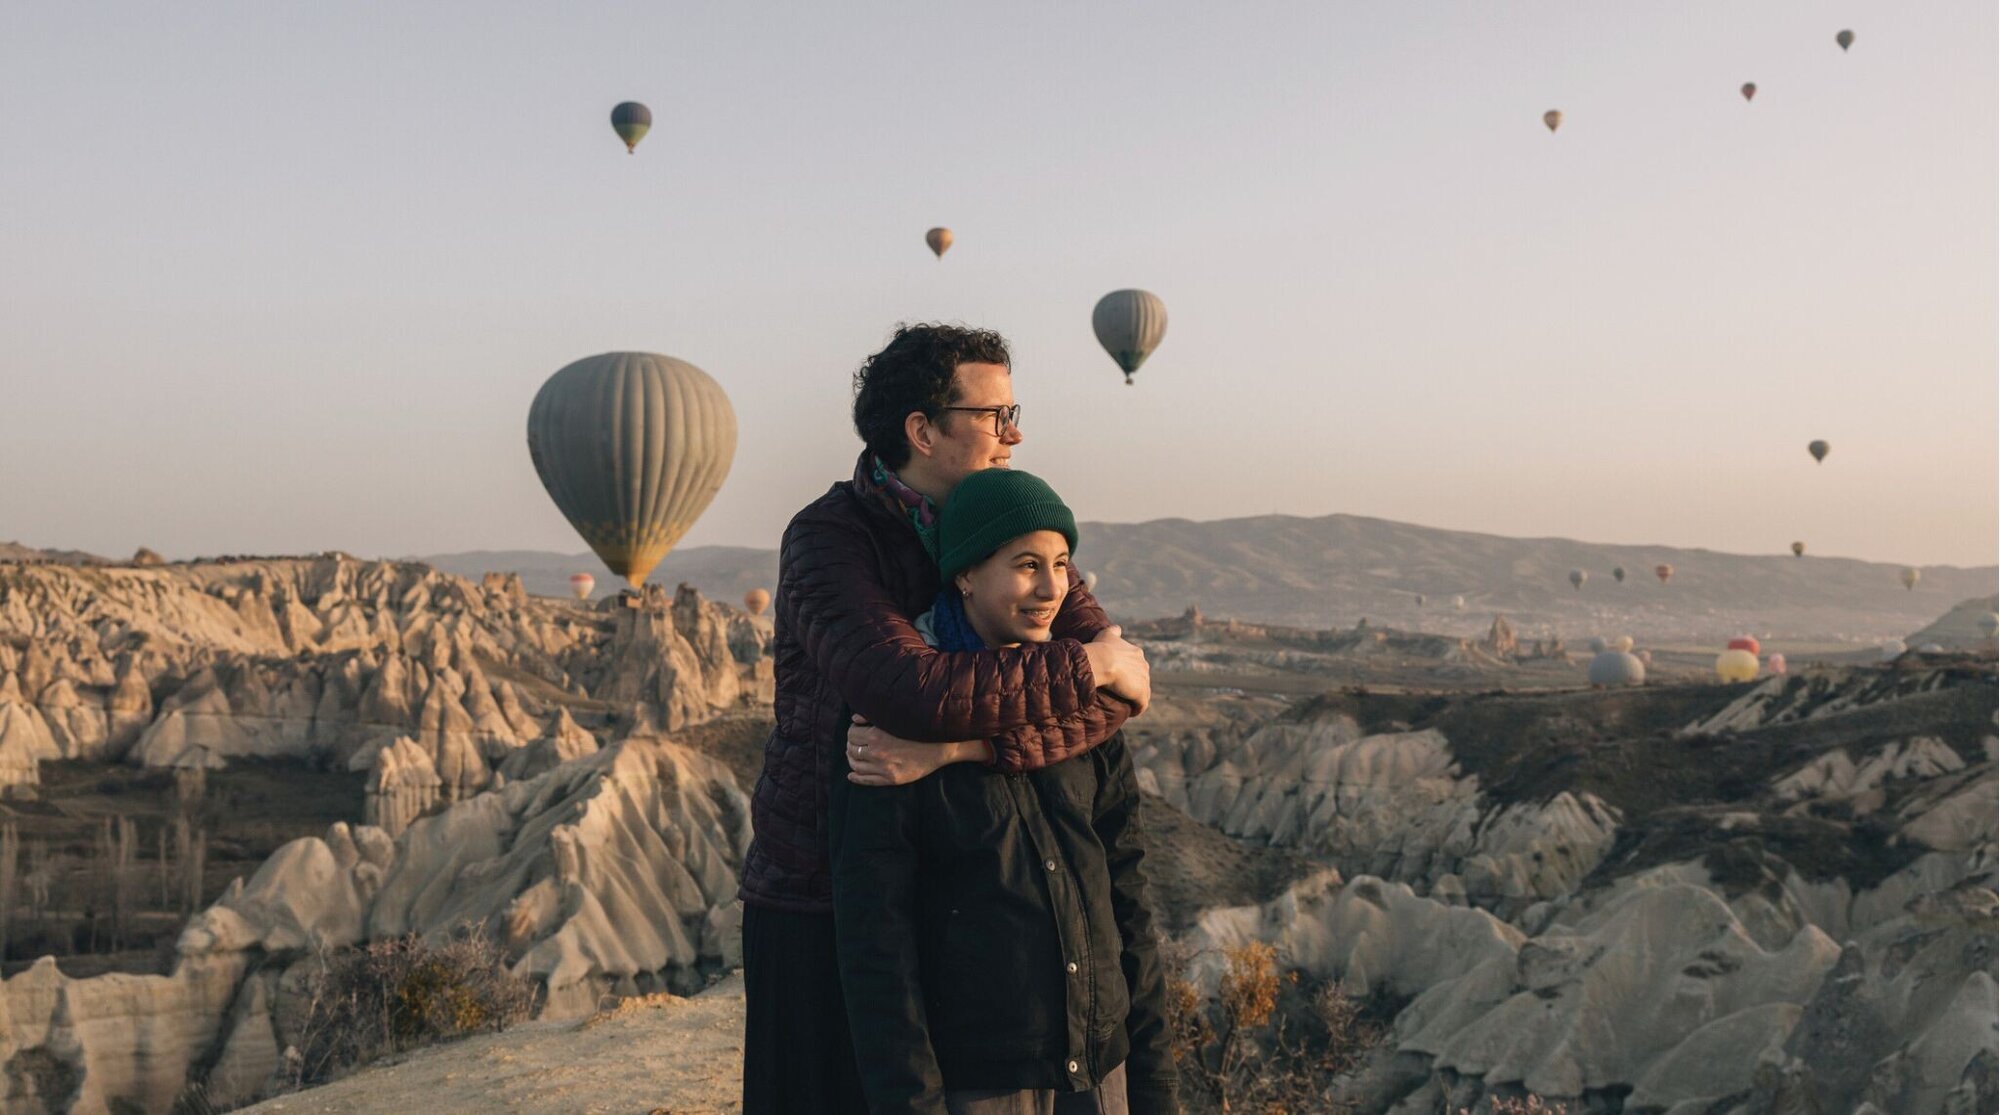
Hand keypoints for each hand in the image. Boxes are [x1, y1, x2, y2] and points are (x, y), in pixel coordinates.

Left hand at [846, 716, 991, 785]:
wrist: (941, 745)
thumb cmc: (919, 728)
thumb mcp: (895, 717)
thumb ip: (872, 718)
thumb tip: (854, 720)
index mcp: (876, 736)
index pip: (852, 735)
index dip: (852, 731)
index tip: (857, 730)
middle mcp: (877, 753)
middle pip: (851, 750)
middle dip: (851, 745)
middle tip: (855, 742)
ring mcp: (884, 769)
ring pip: (856, 766)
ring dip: (852, 759)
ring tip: (854, 755)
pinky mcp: (891, 779)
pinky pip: (867, 781)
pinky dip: (856, 778)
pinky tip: (852, 775)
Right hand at [1083, 626, 1150, 715]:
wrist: (1102, 661)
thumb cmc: (1101, 648)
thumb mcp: (1107, 634)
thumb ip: (1114, 631)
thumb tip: (1117, 628)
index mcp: (1137, 653)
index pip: (1137, 665)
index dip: (1129, 673)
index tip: (1120, 679)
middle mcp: (1144, 665)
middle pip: (1142, 678)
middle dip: (1135, 686)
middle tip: (1123, 693)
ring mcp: (1144, 680)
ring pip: (1144, 692)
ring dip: (1137, 699)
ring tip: (1128, 705)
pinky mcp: (1141, 693)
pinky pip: (1142, 705)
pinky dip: (1138, 709)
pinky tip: (1132, 713)